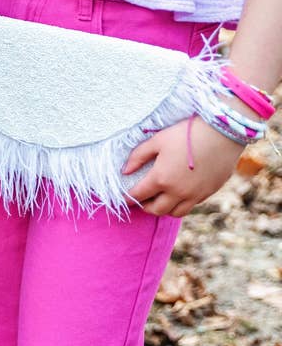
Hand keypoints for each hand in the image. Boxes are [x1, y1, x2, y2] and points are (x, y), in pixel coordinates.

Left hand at [124, 117, 244, 217]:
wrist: (223, 133)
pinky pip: (191, 205)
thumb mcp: (158, 140)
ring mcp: (194, 195)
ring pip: (175, 213)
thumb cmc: (187, 133)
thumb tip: (125, 171)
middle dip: (145, 207)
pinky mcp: (208, 193)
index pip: (139, 195)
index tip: (123, 198)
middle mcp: (177, 192)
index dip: (128, 198)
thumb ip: (138, 156)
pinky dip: (181, 204)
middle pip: (156, 210)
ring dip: (164, 209)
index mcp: (161, 179)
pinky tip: (179, 194)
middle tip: (140, 201)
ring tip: (159, 200)